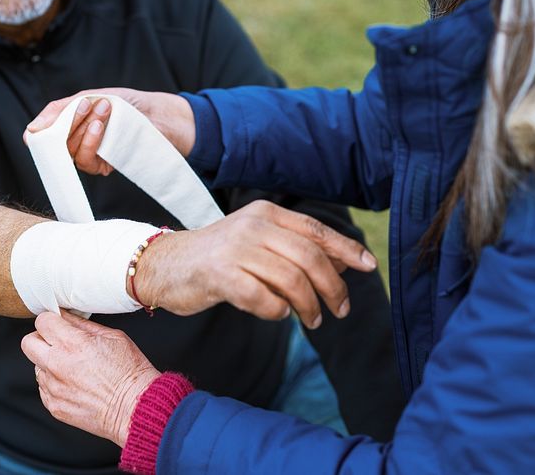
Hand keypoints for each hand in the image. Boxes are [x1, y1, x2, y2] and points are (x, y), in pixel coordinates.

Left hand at [21, 310, 159, 446]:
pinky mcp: (54, 406)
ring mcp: (53, 387)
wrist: (134, 408)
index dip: (52, 319)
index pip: (42, 321)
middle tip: (58, 341)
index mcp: (72, 344)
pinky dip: (55, 383)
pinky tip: (74, 383)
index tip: (58, 323)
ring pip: (36, 366)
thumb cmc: (129, 373)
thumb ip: (84, 326)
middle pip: (28, 342)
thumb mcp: (113, 336)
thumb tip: (67, 317)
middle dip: (41, 338)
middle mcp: (57, 365)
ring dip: (49, 362)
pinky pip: (43, 387)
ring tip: (73, 367)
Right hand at [24, 88, 195, 175]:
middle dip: (69, 122)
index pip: (44, 134)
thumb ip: (62, 110)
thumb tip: (31, 130)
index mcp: (71, 125)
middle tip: (85, 105)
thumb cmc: (128, 104)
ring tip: (103, 111)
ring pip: (71, 152)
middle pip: (56, 143)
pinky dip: (90, 143)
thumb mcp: (93, 97)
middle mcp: (77, 142)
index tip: (40, 127)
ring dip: (84, 130)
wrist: (160, 115)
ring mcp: (91, 155)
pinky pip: (87, 162)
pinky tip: (102, 128)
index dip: (40, 131)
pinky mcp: (104, 166)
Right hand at [132, 200, 377, 329]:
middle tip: (340, 310)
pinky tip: (278, 314)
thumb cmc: (220, 257)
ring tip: (313, 321)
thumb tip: (345, 260)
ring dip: (309, 306)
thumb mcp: (259, 242)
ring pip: (292, 280)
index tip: (369, 266)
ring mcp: (236, 249)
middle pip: (310, 257)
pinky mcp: (220, 275)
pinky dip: (278, 311)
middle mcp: (253, 225)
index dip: (346, 249)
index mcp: (266, 213)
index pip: (316, 230)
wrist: (165, 264)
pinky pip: (264, 299)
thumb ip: (297, 248)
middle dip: (333, 287)